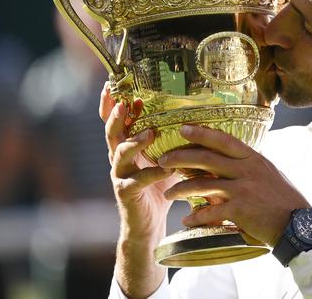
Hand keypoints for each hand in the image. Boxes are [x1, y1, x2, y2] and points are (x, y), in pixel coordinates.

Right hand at [99, 83, 177, 238]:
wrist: (149, 223)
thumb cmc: (160, 185)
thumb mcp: (167, 156)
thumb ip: (173, 139)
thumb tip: (199, 117)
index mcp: (127, 145)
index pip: (117, 121)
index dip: (115, 105)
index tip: (120, 88)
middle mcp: (119, 158)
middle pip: (111, 132)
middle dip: (116, 116)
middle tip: (126, 103)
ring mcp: (120, 175)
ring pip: (119, 153)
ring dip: (135, 141)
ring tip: (150, 132)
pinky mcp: (126, 193)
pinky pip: (137, 180)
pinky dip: (152, 173)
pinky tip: (167, 168)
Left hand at [160, 125, 309, 245]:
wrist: (298, 225)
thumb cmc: (283, 200)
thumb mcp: (268, 174)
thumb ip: (248, 166)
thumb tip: (229, 161)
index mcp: (253, 159)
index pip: (224, 140)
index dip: (202, 133)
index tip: (183, 128)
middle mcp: (247, 170)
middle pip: (206, 158)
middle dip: (181, 157)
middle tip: (163, 160)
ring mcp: (242, 189)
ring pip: (203, 184)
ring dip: (181, 189)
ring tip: (169, 194)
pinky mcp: (239, 210)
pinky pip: (210, 212)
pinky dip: (196, 217)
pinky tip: (187, 221)